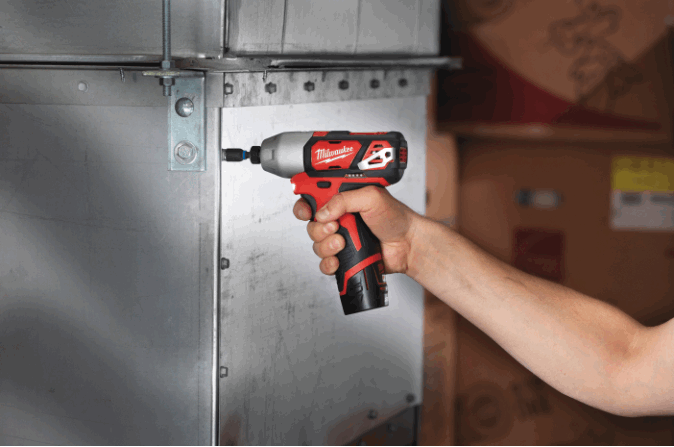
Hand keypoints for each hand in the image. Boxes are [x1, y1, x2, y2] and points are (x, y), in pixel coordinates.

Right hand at [292, 186, 421, 275]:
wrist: (408, 244)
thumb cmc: (395, 217)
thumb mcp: (371, 197)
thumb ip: (344, 199)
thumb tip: (323, 212)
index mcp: (342, 199)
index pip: (313, 198)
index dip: (304, 205)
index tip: (307, 212)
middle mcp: (339, 218)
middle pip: (311, 224)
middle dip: (318, 228)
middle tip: (335, 227)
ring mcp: (341, 238)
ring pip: (317, 245)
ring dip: (326, 245)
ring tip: (342, 243)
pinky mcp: (344, 256)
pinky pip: (325, 263)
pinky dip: (328, 263)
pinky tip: (338, 260)